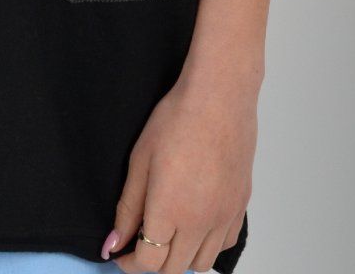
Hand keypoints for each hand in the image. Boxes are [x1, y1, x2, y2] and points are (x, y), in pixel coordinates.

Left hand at [103, 73, 254, 272]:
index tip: (120, 253)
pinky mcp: (240, 207)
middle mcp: (200, 223)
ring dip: (181, 257)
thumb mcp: (139, 161)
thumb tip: (114, 242)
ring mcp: (224, 217)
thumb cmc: (176, 121)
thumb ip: (127, 208)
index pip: (148, 263)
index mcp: (171, 212)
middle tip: (139, 241)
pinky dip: (207, 244)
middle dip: (152, 262)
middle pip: (174, 269)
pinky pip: (224, 244)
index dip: (129, 263)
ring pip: (201, 263)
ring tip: (167, 232)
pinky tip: (195, 223)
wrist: (219, 98)